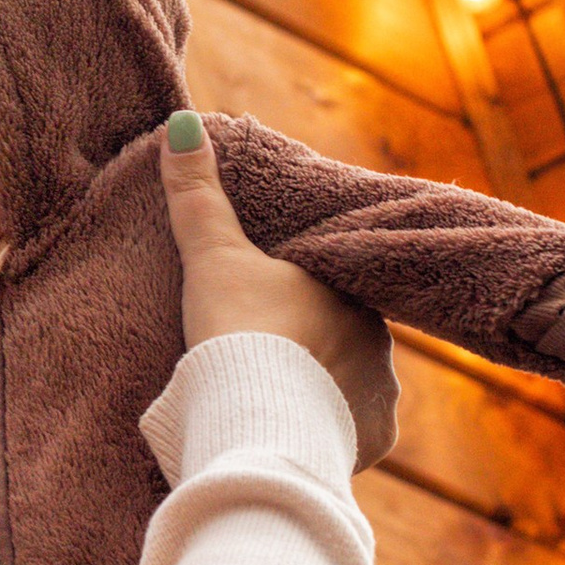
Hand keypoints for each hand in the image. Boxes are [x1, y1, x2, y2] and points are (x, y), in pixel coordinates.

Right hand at [161, 113, 396, 465]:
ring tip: (281, 406)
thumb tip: (183, 122)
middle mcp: (381, 340)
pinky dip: (331, 438)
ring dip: (325, 395)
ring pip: (353, 389)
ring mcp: (381, 394)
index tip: (276, 308)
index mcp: (350, 290)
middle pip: (348, 340)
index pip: (335, 287)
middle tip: (271, 362)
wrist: (256, 417)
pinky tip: (299, 439)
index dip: (304, 297)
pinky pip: (354, 437)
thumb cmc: (240, 328)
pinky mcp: (373, 442)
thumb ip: (198, 195)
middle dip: (317, 349)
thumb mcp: (212, 255)